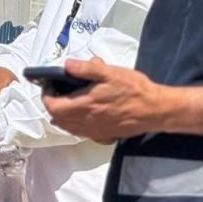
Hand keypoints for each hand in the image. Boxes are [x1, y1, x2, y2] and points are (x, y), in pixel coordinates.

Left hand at [42, 57, 165, 142]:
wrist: (156, 110)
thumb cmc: (134, 90)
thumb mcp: (110, 73)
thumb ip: (86, 69)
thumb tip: (67, 65)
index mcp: (83, 105)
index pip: (52, 106)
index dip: (46, 96)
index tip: (49, 87)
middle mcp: (85, 121)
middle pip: (57, 118)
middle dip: (53, 105)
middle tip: (57, 92)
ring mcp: (94, 131)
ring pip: (68, 128)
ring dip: (62, 116)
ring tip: (67, 102)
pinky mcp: (103, 136)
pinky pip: (81, 133)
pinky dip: (75, 125)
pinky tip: (82, 115)